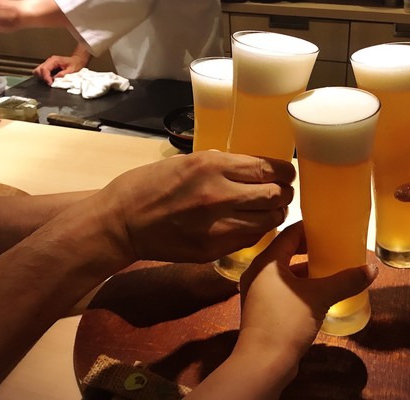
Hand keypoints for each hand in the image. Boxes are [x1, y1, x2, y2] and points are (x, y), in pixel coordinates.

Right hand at [33, 54, 87, 84]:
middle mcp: (49, 61)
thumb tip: (55, 78)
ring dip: (42, 78)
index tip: (50, 83)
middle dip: (43, 78)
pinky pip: (42, 73)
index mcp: (54, 60)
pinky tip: (51, 80)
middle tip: (50, 83)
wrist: (77, 61)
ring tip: (51, 81)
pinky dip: (44, 77)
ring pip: (38, 71)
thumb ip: (64, 74)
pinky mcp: (48, 67)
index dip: (46, 77)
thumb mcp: (72, 69)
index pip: (44, 69)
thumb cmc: (75, 64)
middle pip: (38, 70)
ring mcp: (48, 64)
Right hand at [88, 151, 295, 263]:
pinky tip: (250, 224)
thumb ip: (220, 164)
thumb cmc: (149, 185)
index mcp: (212, 166)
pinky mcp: (214, 249)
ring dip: (274, 213)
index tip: (288, 173)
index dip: (284, 171)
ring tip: (271, 209)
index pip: (266, 169)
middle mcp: (220, 195)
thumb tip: (251, 167)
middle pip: (274, 195)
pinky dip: (257, 230)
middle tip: (283, 191)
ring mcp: (218, 226)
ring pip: (269, 220)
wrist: (121, 223)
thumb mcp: (186, 161)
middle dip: (284, 192)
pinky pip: (250, 239)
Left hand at [237, 222, 377, 379]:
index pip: (288, 234)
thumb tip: (372, 269)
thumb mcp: (320, 297)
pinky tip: (318, 292)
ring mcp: (258, 292)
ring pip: (285, 272)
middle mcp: (258, 273)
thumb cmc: (287, 321)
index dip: (309, 229)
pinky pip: (283, 288)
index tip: (328, 227)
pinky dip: (300, 285)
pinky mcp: (263, 309)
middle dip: (309, 249)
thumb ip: (346, 281)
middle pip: (285, 251)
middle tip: (331, 245)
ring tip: (329, 268)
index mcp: (266, 262)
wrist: (264, 362)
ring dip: (305, 269)